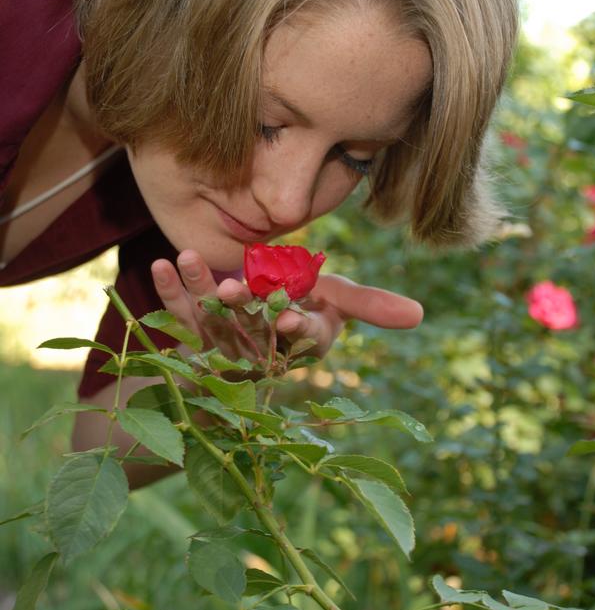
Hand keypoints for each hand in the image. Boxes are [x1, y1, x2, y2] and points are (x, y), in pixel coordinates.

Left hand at [151, 250, 422, 361]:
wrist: (254, 312)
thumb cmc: (302, 301)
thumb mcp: (337, 299)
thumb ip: (370, 303)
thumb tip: (420, 314)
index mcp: (300, 346)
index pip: (306, 343)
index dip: (300, 332)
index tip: (291, 319)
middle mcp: (263, 350)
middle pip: (254, 333)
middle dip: (243, 311)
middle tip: (230, 291)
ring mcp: (225, 344)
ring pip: (213, 322)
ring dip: (199, 293)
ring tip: (186, 259)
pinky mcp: (193, 336)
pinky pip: (180, 316)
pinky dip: (170, 291)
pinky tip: (159, 266)